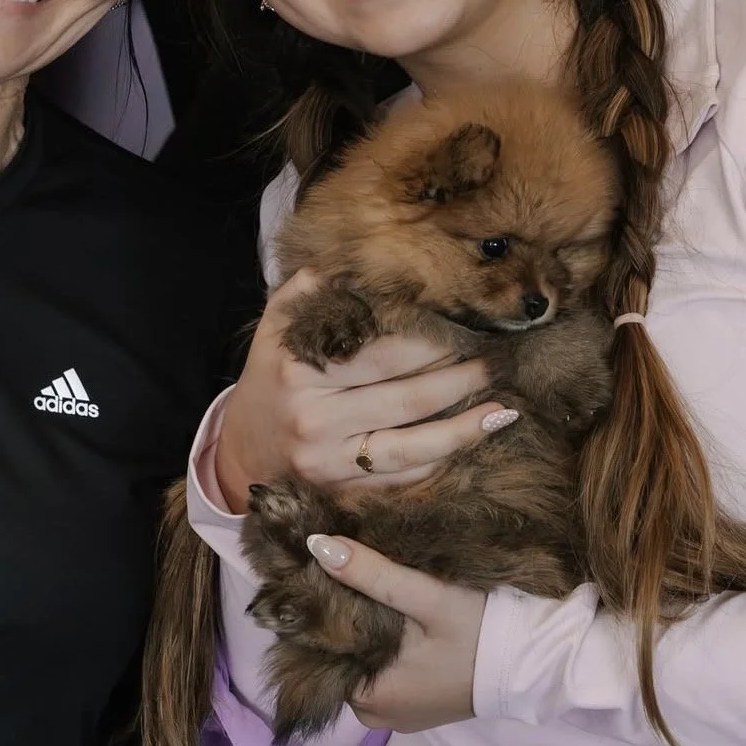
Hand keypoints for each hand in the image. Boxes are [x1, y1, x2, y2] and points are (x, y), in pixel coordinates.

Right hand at [215, 270, 514, 512]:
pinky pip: (400, 478)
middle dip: (459, 380)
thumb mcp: (278, 328)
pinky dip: (438, 462)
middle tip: (498, 362)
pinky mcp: (340, 491)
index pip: (382, 354)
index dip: (430, 344)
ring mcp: (328, 460)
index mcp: (301, 370)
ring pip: (410, 448)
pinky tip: (468, 443)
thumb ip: (310, 288)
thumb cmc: (272, 377)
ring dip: (463, 430)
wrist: (241, 449)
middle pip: (405, 399)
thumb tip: (355, 254)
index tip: (466, 329)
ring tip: (503, 410)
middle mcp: (314, 418)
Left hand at [307, 534, 484, 732]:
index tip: (321, 572)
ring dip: (364, 629)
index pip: (320, 649)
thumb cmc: (481, 631)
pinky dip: (383, 645)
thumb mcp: (428, 598)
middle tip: (347, 570)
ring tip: (367, 586)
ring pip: (361, 662)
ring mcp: (398, 713)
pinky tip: (392, 615)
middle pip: (340, 656)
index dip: (320, 609)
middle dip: (343, 617)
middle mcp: (375, 714)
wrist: (536, 662)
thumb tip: (317, 546)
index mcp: (369, 697)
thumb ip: (373, 575)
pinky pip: (382, 672)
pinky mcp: (416, 705)